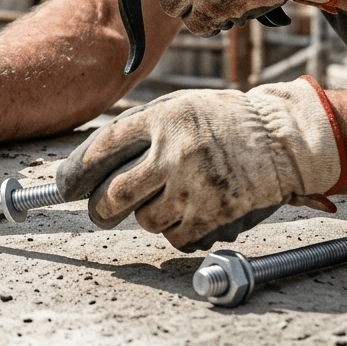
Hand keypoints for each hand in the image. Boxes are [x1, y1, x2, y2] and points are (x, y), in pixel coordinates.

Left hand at [54, 77, 345, 251]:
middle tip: (100, 214)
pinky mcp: (216, 211)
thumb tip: (88, 166)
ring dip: (149, 217)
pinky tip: (190, 214)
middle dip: (101, 209)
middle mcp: (176, 150)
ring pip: (145, 219)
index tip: (65, 186)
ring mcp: (196, 183)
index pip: (103, 146)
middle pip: (115, 194)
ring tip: (168, 200)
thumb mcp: (180, 108)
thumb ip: (139, 131)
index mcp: (163, 117)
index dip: (77, 170)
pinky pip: (176, 238)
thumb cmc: (224, 123)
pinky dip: (177, 233)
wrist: (282, 138)